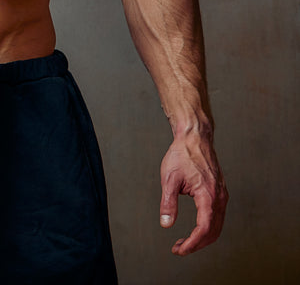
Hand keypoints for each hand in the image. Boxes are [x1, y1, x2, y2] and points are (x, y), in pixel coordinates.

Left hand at [160, 129, 226, 254]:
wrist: (195, 138)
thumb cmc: (181, 155)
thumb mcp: (169, 179)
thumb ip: (168, 203)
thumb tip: (166, 224)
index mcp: (208, 195)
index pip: (204, 228)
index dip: (193, 243)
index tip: (179, 250)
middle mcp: (219, 197)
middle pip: (214, 231)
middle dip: (197, 244)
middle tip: (178, 249)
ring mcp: (222, 195)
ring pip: (218, 226)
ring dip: (203, 238)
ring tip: (184, 242)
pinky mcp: (220, 193)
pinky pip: (218, 217)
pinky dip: (208, 227)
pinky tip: (195, 230)